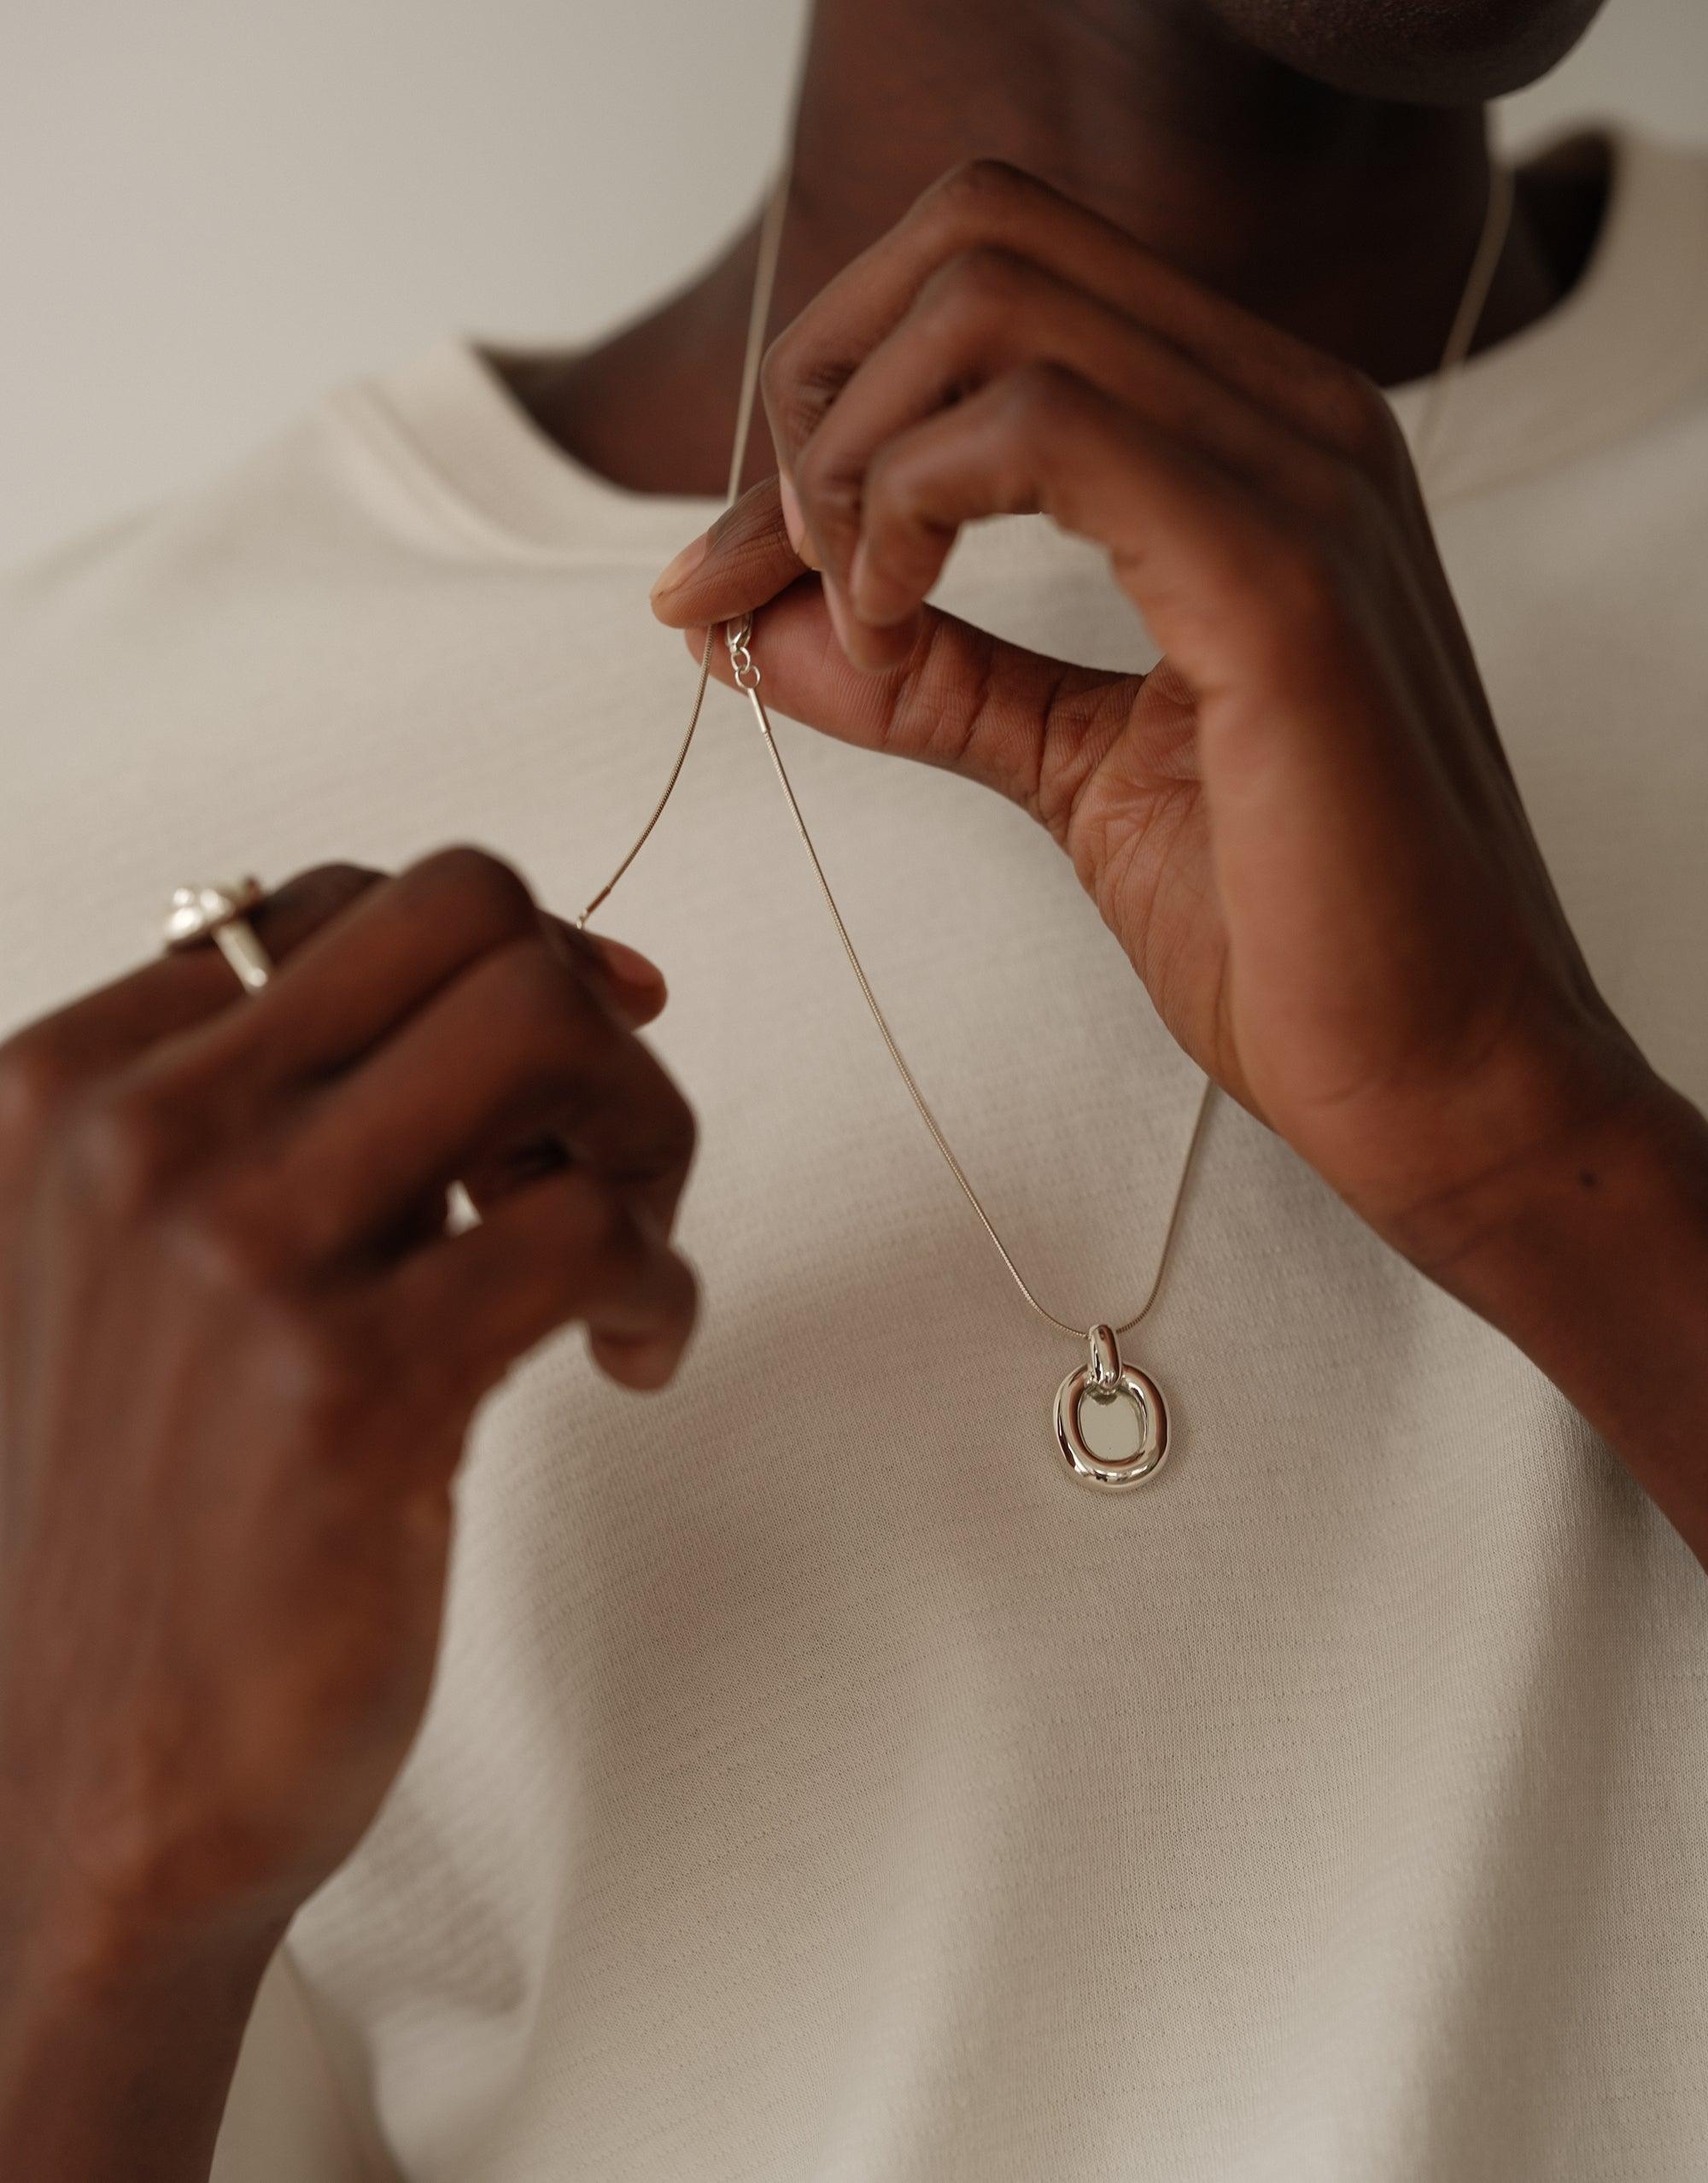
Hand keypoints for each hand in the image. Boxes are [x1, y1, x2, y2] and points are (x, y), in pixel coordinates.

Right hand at [0, 850, 696, 1963]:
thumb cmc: (158, 1506)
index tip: (579, 1041)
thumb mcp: (140, 1260)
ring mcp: (239, 1252)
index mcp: (75, 1084)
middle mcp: (142, 1137)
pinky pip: (594, 1229)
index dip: (505, 956)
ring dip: (647, 1127)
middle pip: (472, 915)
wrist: (89, 1773)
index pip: (352, 898)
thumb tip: (525, 973)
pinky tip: (634, 1351)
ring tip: (632, 1244)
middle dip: (592, 1014)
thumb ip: (275, 1110)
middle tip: (613, 1146)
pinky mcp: (351, 1384)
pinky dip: (662, 1279)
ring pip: (548, 1028)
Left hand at [651, 158, 1651, 1272]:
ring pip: (992, 306)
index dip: (825, 394)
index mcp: (1252, 437)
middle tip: (767, 572)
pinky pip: (1043, 427)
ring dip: (852, 457)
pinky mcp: (1284, 579)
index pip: (998, 278)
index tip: (730, 567)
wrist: (1440, 1079)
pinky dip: (907, 511)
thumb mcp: (1069, 767)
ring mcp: (1302, 478)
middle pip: (977, 237)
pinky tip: (890, 626)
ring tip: (849, 619)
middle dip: (814, 394)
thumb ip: (928, 670)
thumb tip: (747, 614)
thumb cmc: (1288, 930)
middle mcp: (1290, 413)